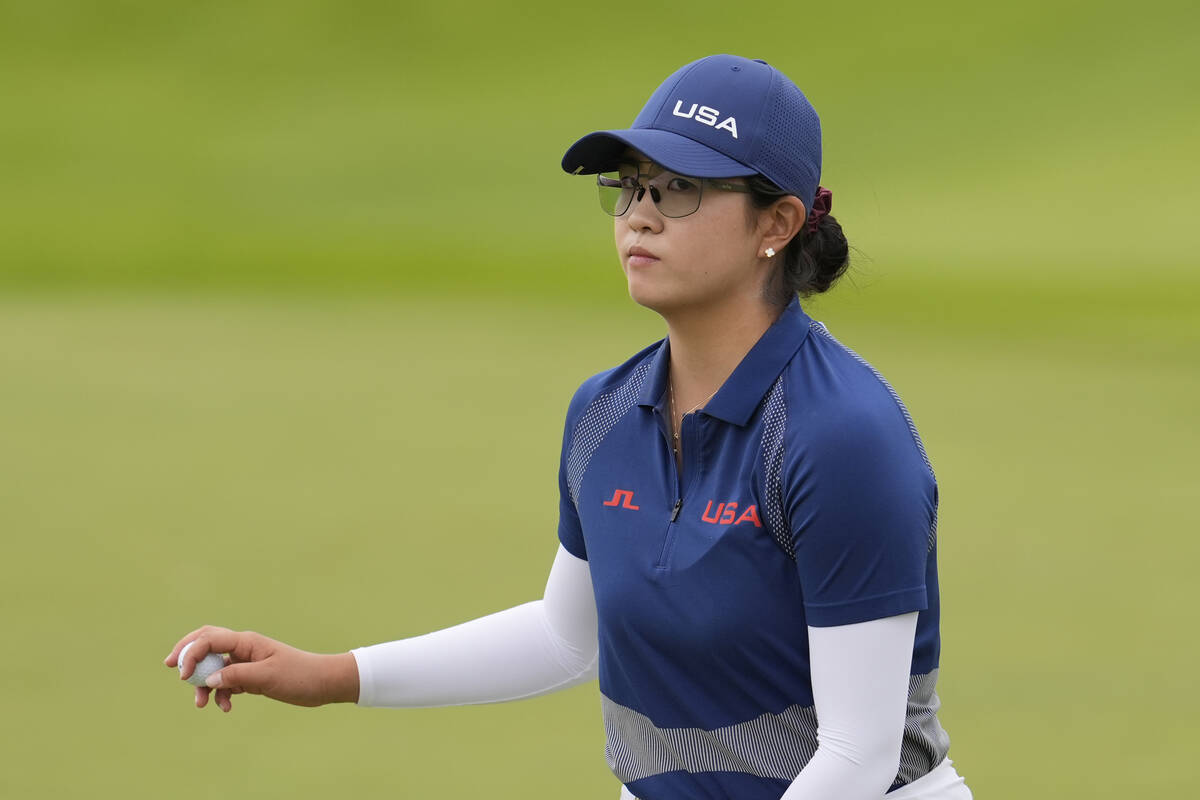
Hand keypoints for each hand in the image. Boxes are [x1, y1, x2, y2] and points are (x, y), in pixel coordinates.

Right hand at [164, 625, 358, 711]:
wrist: (323, 683)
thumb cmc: (299, 675)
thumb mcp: (267, 678)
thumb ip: (236, 677)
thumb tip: (208, 681)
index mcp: (247, 642)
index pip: (210, 639)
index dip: (190, 653)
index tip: (182, 675)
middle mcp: (243, 648)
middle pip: (207, 644)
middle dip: (187, 654)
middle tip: (169, 666)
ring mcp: (246, 662)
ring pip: (214, 668)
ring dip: (204, 684)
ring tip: (201, 705)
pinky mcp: (251, 676)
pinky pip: (227, 682)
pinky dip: (221, 694)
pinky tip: (225, 707)